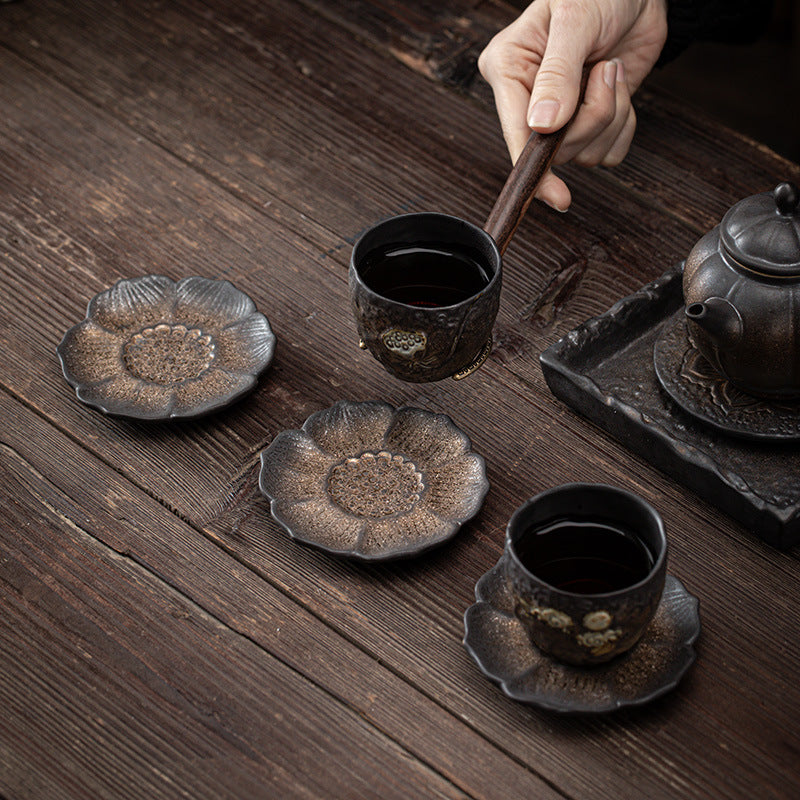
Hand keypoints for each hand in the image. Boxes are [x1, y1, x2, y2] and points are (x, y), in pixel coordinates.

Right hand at [478, 0, 667, 210]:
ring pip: (585, 154)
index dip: (535, 166)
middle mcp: (529, 99)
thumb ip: (558, 73)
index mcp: (509, 70)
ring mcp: (560, 116)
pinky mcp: (588, 123)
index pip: (516, 132)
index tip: (555, 195)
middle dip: (591, 118)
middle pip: (556, 149)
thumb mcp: (575, 19)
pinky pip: (608, 152)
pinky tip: (619, 89)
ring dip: (611, 117)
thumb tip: (542, 124)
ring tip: (610, 70)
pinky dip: (624, 126)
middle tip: (604, 72)